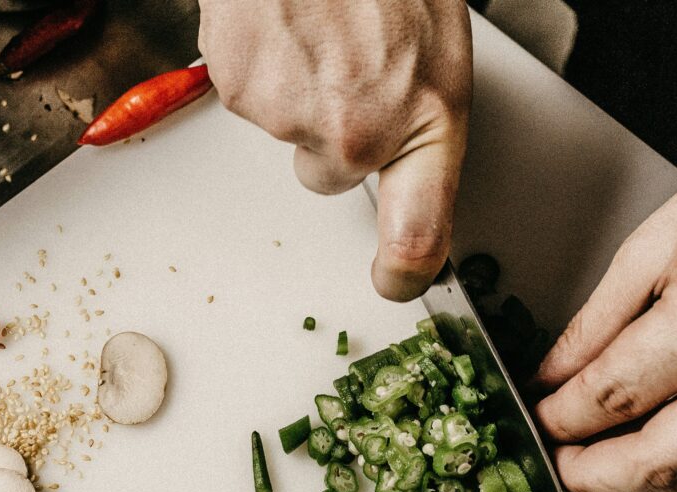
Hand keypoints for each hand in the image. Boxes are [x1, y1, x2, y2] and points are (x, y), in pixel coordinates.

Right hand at [198, 0, 471, 300]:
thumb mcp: (438, 54)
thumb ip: (417, 126)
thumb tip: (398, 176)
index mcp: (425, 122)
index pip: (419, 236)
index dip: (404, 272)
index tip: (394, 280)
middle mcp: (356, 134)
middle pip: (328, 175)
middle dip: (333, 133)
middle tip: (349, 68)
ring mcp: (291, 115)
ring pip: (286, 130)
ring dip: (298, 90)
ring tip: (319, 30)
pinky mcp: (238, 86)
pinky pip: (248, 95)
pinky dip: (262, 65)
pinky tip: (286, 24)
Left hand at [533, 97, 676, 491]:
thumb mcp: (656, 239)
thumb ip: (596, 322)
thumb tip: (556, 377)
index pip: (617, 396)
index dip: (563, 419)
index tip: (542, 419)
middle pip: (665, 462)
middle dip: (598, 475)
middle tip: (562, 463)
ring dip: (645, 459)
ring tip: (603, 439)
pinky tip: (670, 408)